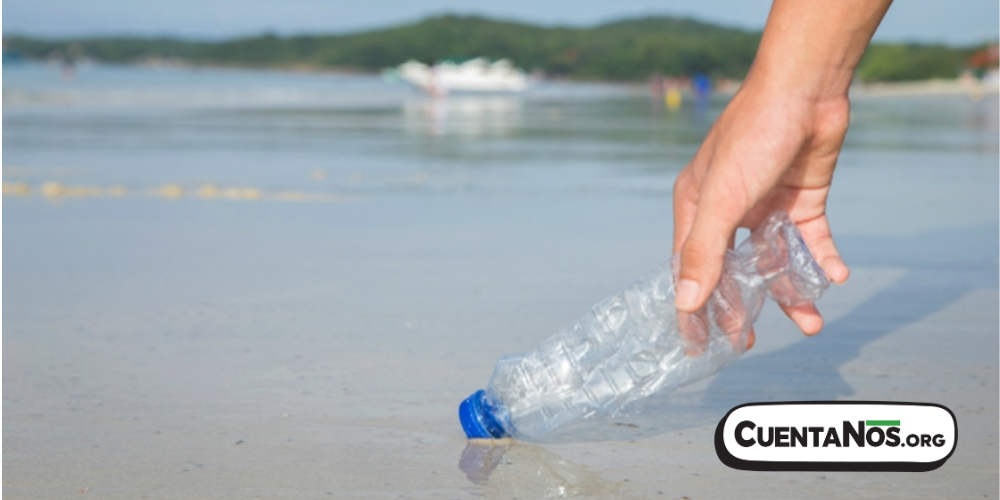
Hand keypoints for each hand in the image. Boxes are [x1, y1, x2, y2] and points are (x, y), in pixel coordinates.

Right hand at [672, 76, 851, 336]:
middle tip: (751, 341)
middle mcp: (729, 210)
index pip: (691, 268)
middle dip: (743, 306)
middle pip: (733, 270)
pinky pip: (811, 241)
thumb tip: (685, 304)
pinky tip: (835, 276)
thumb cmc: (753, 137)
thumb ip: (704, 252)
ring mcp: (767, 206)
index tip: (699, 345)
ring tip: (812, 324)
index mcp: (697, 208)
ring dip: (792, 291)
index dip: (693, 307)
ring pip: (776, 261)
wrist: (807, 90)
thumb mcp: (722, 199)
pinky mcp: (803, 199)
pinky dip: (822, 260)